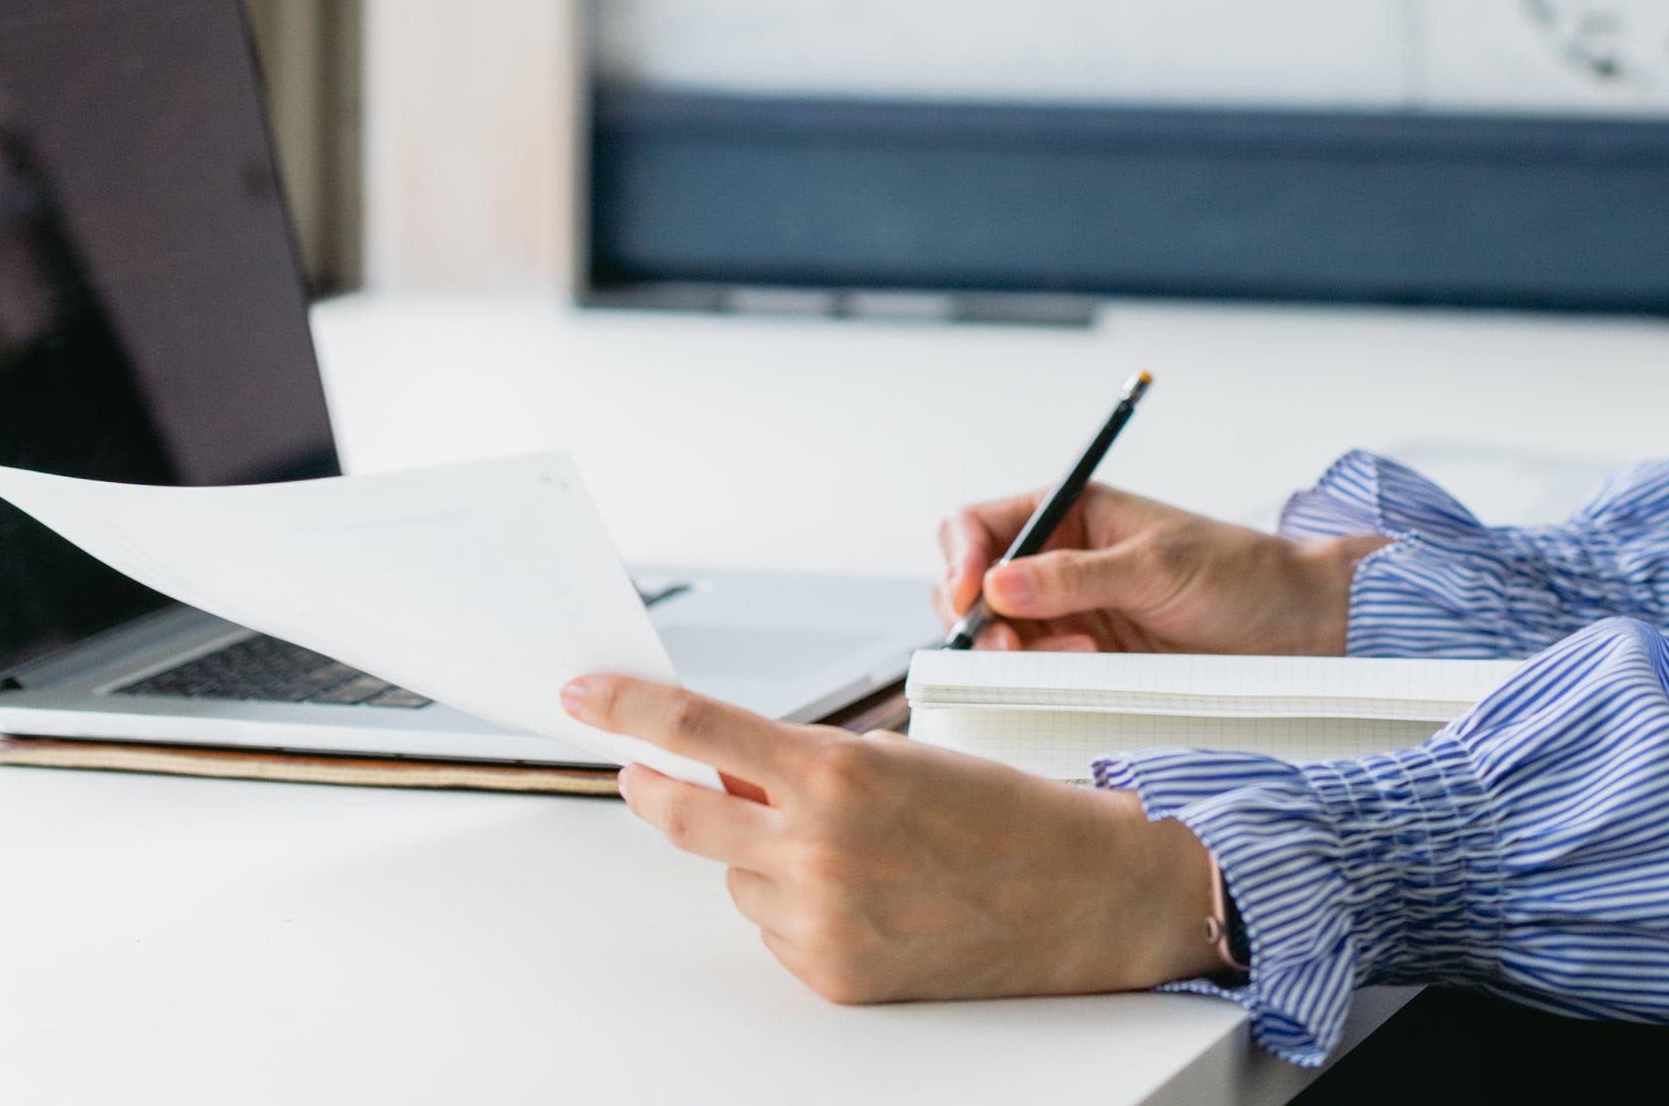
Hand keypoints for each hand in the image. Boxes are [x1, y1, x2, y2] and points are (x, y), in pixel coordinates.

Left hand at [566, 673, 1224, 1002]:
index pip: (698, 729)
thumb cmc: (1005, 815)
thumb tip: (724, 768)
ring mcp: (820, 922)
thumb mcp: (899, 756)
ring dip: (761, 856)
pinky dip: (799, 909)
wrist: (1084, 897)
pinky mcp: (832, 976)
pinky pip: (773, 930)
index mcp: (836, 774)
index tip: (584, 693)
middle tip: (638, 773)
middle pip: (684, 814)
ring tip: (852, 850)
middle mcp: (817, 850)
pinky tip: (866, 897)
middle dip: (655, 789)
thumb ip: (803, 763)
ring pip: (735, 876)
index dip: (628, 707)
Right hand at [935, 480, 1384, 655]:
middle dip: (982, 617)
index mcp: (1072, 513)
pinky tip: (1082, 668)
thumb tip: (998, 583)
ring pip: (1002, 635)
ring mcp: (1073, 614)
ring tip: (1072, 654)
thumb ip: (1076, 576)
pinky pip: (1037, 670)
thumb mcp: (1157, 565)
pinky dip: (1042, 675)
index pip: (981, 527)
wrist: (1299, 629)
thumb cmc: (1242, 574)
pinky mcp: (1090, 661)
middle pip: (976, 586)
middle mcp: (1061, 562)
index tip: (967, 598)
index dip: (961, 560)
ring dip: (1015, 650)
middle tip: (1009, 646)